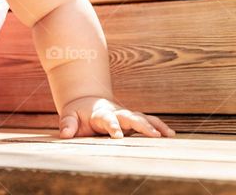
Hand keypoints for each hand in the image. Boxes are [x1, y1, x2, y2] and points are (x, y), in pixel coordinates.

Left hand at [58, 96, 175, 138]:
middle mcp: (116, 113)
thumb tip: (65, 134)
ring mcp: (126, 116)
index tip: (118, 136)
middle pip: (131, 117)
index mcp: (101, 113)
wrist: (87, 99)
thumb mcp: (69, 116)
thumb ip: (68, 125)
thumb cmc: (78, 112)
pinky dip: (158, 126)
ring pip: (143, 118)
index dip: (113, 127)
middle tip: (154, 135)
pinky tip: (170, 135)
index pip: (108, 120)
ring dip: (155, 125)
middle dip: (142, 126)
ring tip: (168, 135)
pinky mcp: (132, 120)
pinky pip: (148, 121)